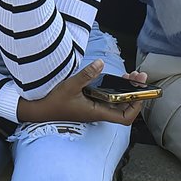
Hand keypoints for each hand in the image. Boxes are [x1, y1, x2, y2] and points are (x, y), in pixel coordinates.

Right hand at [16, 60, 146, 124]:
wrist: (40, 110)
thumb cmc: (54, 102)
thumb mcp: (70, 86)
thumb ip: (86, 75)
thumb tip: (100, 63)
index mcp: (97, 112)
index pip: (125, 117)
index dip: (136, 106)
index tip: (139, 92)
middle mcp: (98, 112)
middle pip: (124, 107)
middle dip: (134, 93)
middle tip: (139, 77)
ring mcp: (94, 108)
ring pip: (116, 102)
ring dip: (125, 90)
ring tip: (130, 76)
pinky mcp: (89, 103)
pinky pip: (107, 98)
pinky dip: (114, 89)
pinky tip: (114, 79)